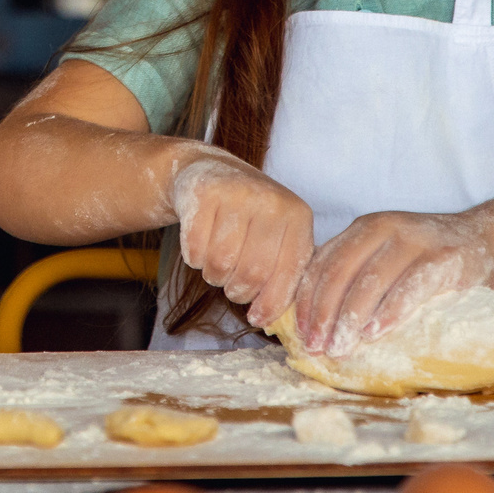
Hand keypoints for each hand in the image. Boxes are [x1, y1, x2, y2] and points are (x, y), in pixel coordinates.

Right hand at [168, 150, 317, 330]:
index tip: (257, 319)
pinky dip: (194, 259)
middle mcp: (271, 200)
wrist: (209, 171)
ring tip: (217, 263)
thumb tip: (266, 321)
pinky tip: (201, 244)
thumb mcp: (277, 237)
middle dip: (238, 291)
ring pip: (221, 264)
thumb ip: (282, 275)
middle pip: (252, 273)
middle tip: (233, 286)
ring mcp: (237, 193)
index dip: (271, 304)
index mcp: (298, 215)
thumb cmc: (249, 217)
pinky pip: (195, 251)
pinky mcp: (203, 193)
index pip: (289, 274)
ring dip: (214, 276)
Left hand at [289, 207, 493, 359]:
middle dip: (323, 314)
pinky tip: (375, 333)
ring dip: (350, 318)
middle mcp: (383, 227)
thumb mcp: (384, 257)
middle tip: (316, 348)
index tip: (300, 335)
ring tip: (340, 348)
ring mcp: (414, 240)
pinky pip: (410, 286)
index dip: (307, 301)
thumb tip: (317, 324)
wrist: (485, 238)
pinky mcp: (444, 258)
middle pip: (340, 272)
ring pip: (371, 280)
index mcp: (363, 229)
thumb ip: (355, 276)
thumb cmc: (426, 259)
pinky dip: (390, 312)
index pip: (322, 264)